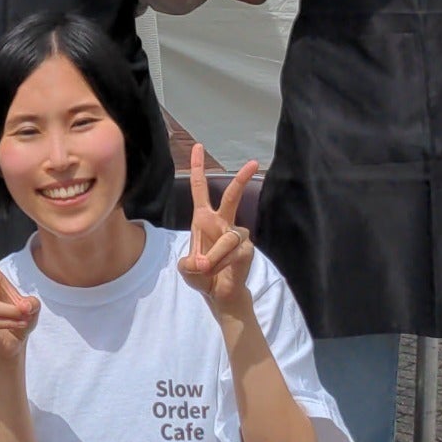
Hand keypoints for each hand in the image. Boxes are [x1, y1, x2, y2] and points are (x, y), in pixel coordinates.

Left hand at [175, 144, 262, 323]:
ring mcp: (237, 235)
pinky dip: (223, 264)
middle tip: (253, 163)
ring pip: (227, 238)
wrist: (219, 294)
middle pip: (232, 196)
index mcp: (204, 219)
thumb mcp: (187, 269)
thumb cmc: (202, 275)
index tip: (198, 146)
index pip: (200, 189)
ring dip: (215, 255)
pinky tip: (220, 271)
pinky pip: (234, 253)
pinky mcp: (248, 249)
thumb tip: (202, 262)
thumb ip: (190, 264)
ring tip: (206, 267)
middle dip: (242, 179)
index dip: (199, 168)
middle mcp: (222, 222)